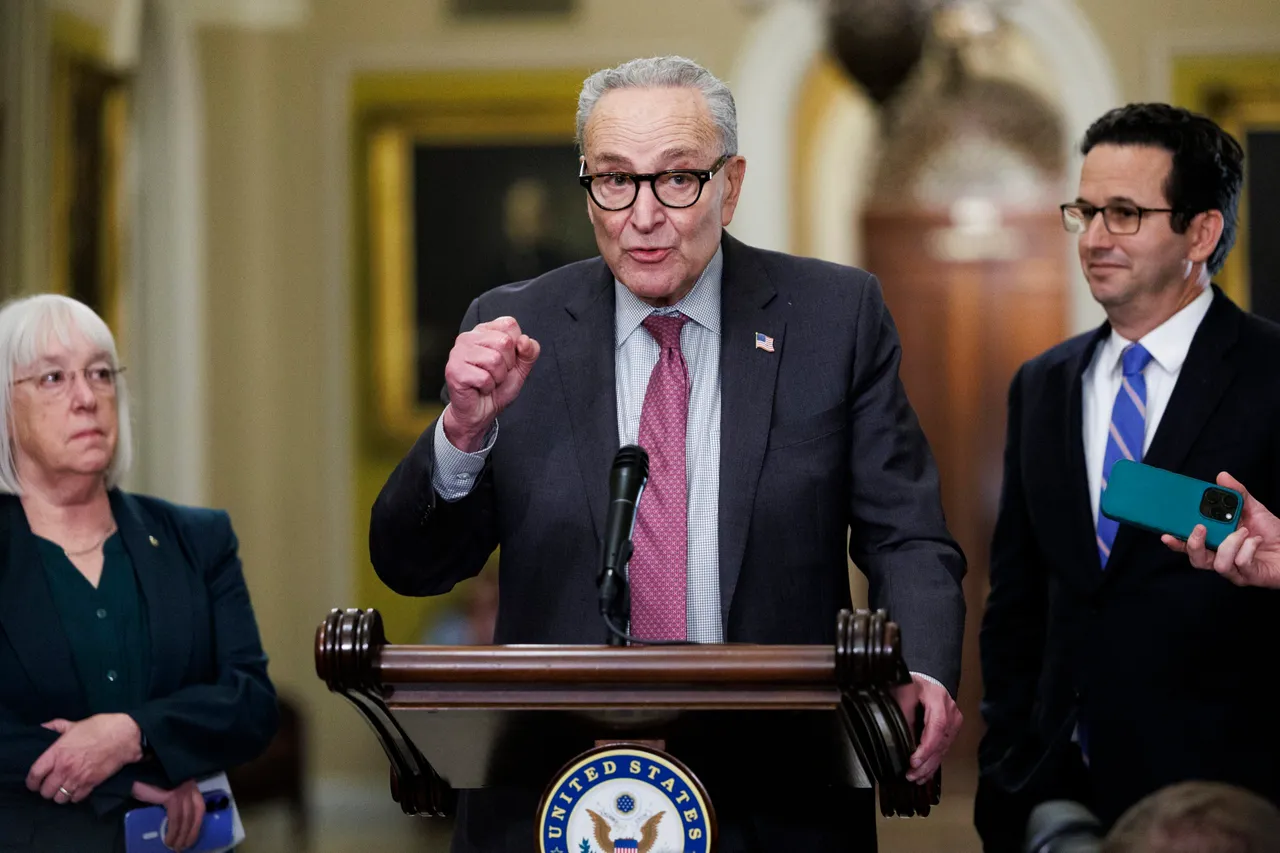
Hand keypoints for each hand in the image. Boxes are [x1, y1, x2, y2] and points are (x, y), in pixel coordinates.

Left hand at [27, 713, 142, 803]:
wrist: (124, 735)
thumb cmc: (99, 727)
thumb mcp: (75, 724)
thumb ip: (56, 727)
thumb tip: (42, 727)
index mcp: (57, 753)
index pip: (34, 776)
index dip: (31, 783)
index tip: (34, 783)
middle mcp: (64, 769)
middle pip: (45, 791)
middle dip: (46, 790)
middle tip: (51, 785)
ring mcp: (77, 778)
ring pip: (59, 798)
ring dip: (60, 795)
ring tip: (63, 789)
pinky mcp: (91, 784)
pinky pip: (76, 799)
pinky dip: (74, 797)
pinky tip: (76, 790)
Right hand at [132, 779, 205, 851]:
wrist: (143, 767)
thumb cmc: (151, 778)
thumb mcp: (166, 789)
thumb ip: (172, 800)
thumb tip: (173, 818)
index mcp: (190, 786)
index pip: (199, 807)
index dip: (197, 824)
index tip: (192, 836)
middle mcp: (190, 788)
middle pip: (196, 814)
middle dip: (191, 833)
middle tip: (183, 847)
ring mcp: (183, 791)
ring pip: (187, 818)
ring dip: (181, 835)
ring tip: (174, 847)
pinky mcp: (172, 796)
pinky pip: (176, 818)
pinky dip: (173, 831)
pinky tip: (168, 839)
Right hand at [442, 316, 539, 451]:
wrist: (481, 412)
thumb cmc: (498, 387)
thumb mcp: (521, 368)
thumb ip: (529, 352)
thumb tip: (525, 340)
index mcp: (484, 331)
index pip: (509, 325)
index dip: (515, 347)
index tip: (506, 361)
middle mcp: (468, 337)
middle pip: (504, 342)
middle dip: (507, 365)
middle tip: (496, 374)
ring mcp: (458, 353)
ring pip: (494, 360)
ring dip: (497, 377)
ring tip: (488, 381)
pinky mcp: (454, 370)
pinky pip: (484, 377)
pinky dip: (488, 387)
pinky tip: (479, 388)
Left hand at [891, 675, 962, 783]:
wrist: (924, 683)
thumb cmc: (912, 686)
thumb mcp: (902, 692)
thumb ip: (902, 713)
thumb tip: (899, 739)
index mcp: (938, 698)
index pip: (937, 726)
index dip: (926, 747)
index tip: (914, 761)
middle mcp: (951, 712)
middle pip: (941, 742)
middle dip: (926, 762)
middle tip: (911, 774)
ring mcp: (954, 723)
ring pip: (943, 749)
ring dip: (929, 766)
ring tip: (915, 778)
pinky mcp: (951, 731)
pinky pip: (943, 750)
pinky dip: (933, 763)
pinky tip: (925, 775)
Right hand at [1162, 471, 1279, 588]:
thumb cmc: (1273, 533)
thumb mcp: (1254, 509)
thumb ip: (1237, 494)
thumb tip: (1222, 477)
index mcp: (1216, 543)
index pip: (1189, 546)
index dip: (1176, 542)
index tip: (1166, 533)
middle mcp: (1221, 559)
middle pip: (1196, 560)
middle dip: (1194, 545)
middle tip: (1200, 528)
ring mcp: (1234, 570)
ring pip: (1217, 564)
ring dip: (1229, 544)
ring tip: (1243, 531)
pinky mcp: (1248, 576)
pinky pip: (1240, 563)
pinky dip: (1248, 548)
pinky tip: (1257, 540)